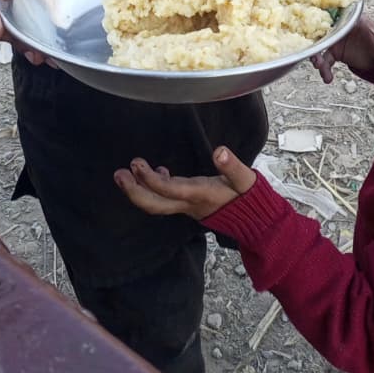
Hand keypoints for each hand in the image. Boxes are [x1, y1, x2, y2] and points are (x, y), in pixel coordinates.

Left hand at [114, 146, 255, 220]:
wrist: (255, 222)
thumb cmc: (249, 198)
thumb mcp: (245, 180)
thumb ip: (232, 166)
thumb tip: (219, 150)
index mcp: (200, 195)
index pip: (169, 189)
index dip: (150, 179)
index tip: (135, 164)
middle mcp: (189, 204)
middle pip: (155, 205)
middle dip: (134, 192)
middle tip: (118, 174)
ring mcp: (187, 206)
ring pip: (157, 204)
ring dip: (139, 190)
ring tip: (125, 173)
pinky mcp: (189, 205)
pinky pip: (165, 200)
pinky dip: (154, 187)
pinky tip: (157, 171)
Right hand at [313, 13, 373, 83]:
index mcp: (350, 19)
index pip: (335, 16)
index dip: (325, 20)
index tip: (317, 27)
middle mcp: (339, 28)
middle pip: (323, 31)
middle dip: (317, 40)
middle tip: (315, 51)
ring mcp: (335, 40)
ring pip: (321, 46)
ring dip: (317, 56)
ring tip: (319, 67)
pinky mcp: (334, 53)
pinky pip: (325, 60)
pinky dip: (324, 69)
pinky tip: (327, 78)